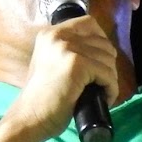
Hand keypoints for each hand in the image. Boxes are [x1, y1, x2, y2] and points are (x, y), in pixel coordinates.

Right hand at [9, 17, 119, 140]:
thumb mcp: (50, 63)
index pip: (89, 23)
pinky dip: (111, 88)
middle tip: (102, 82)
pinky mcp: (77, 64)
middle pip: (102, 42)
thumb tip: (99, 52)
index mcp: (50, 33)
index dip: (101, 42)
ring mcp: (67, 48)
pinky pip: (107, 74)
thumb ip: (67, 52)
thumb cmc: (41, 98)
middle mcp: (58, 35)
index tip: (100, 62)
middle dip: (107, 64)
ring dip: (110, 78)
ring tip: (102, 93)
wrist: (29, 117)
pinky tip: (105, 98)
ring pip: (107, 59)